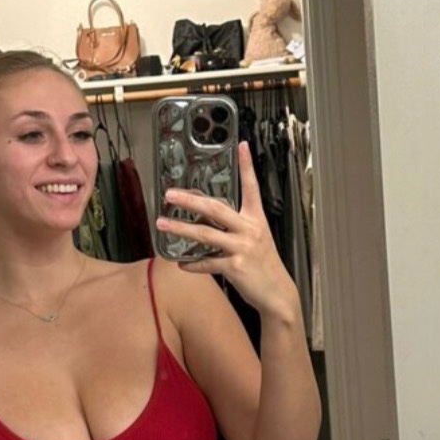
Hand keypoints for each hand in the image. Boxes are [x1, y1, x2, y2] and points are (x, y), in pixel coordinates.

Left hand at [158, 141, 298, 318]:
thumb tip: (204, 216)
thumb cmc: (262, 264)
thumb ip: (233, 226)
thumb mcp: (254, 239)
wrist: (277, 293)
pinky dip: (192, 264)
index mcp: (256, 219)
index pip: (252, 187)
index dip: (247, 166)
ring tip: (162, 224)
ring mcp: (242, 248)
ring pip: (205, 234)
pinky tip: (181, 263)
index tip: (241, 146)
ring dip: (181, 228)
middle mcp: (250, 229)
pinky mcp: (236, 267)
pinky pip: (208, 263)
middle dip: (190, 200)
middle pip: (216, 209)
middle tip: (170, 194)